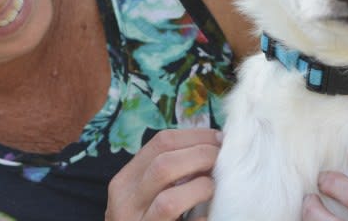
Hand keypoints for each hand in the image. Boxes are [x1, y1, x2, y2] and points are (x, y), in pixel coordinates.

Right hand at [105, 128, 220, 220]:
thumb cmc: (144, 220)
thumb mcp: (144, 195)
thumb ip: (166, 173)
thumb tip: (211, 146)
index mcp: (124, 182)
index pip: (159, 143)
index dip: (195, 136)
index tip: (219, 138)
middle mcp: (125, 204)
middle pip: (164, 165)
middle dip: (201, 156)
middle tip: (223, 159)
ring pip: (169, 202)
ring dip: (201, 189)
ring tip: (213, 188)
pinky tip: (210, 217)